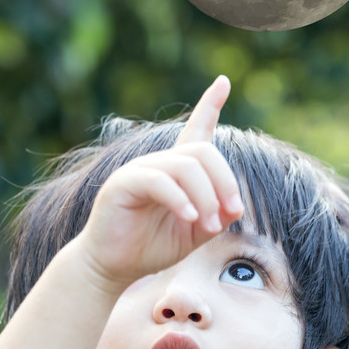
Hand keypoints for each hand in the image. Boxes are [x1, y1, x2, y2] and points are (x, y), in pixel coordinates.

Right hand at [77, 76, 243, 292]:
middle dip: (225, 182)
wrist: (113, 267)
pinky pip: (159, 181)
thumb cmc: (150, 247)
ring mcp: (139, 170)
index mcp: (176, 171)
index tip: (223, 81)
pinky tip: (190, 218)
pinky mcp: (122, 183)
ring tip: (209, 226)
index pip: (195, 131)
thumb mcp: (194, 232)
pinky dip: (180, 199)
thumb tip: (235, 205)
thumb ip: (216, 215)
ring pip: (185, 167)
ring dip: (207, 197)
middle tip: (233, 213)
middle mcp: (158, 163)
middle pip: (203, 152)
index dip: (209, 105)